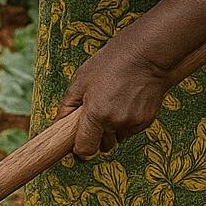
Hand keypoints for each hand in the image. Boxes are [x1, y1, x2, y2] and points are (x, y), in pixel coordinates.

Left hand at [55, 32, 205, 158]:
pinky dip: (127, 122)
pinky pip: (131, 130)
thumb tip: (58, 124)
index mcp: (96, 114)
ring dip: (113, 129)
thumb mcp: (81, 80)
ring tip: (113, 104)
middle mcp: (115, 123)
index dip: (79, 150)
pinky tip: (127, 102)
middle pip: (103, 146)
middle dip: (97, 136)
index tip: (77, 146)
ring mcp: (133, 123)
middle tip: (96, 116)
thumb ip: (67, 105)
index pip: (85, 149)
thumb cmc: (111, 63)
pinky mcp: (147, 121)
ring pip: (118, 138)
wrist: (146, 56)